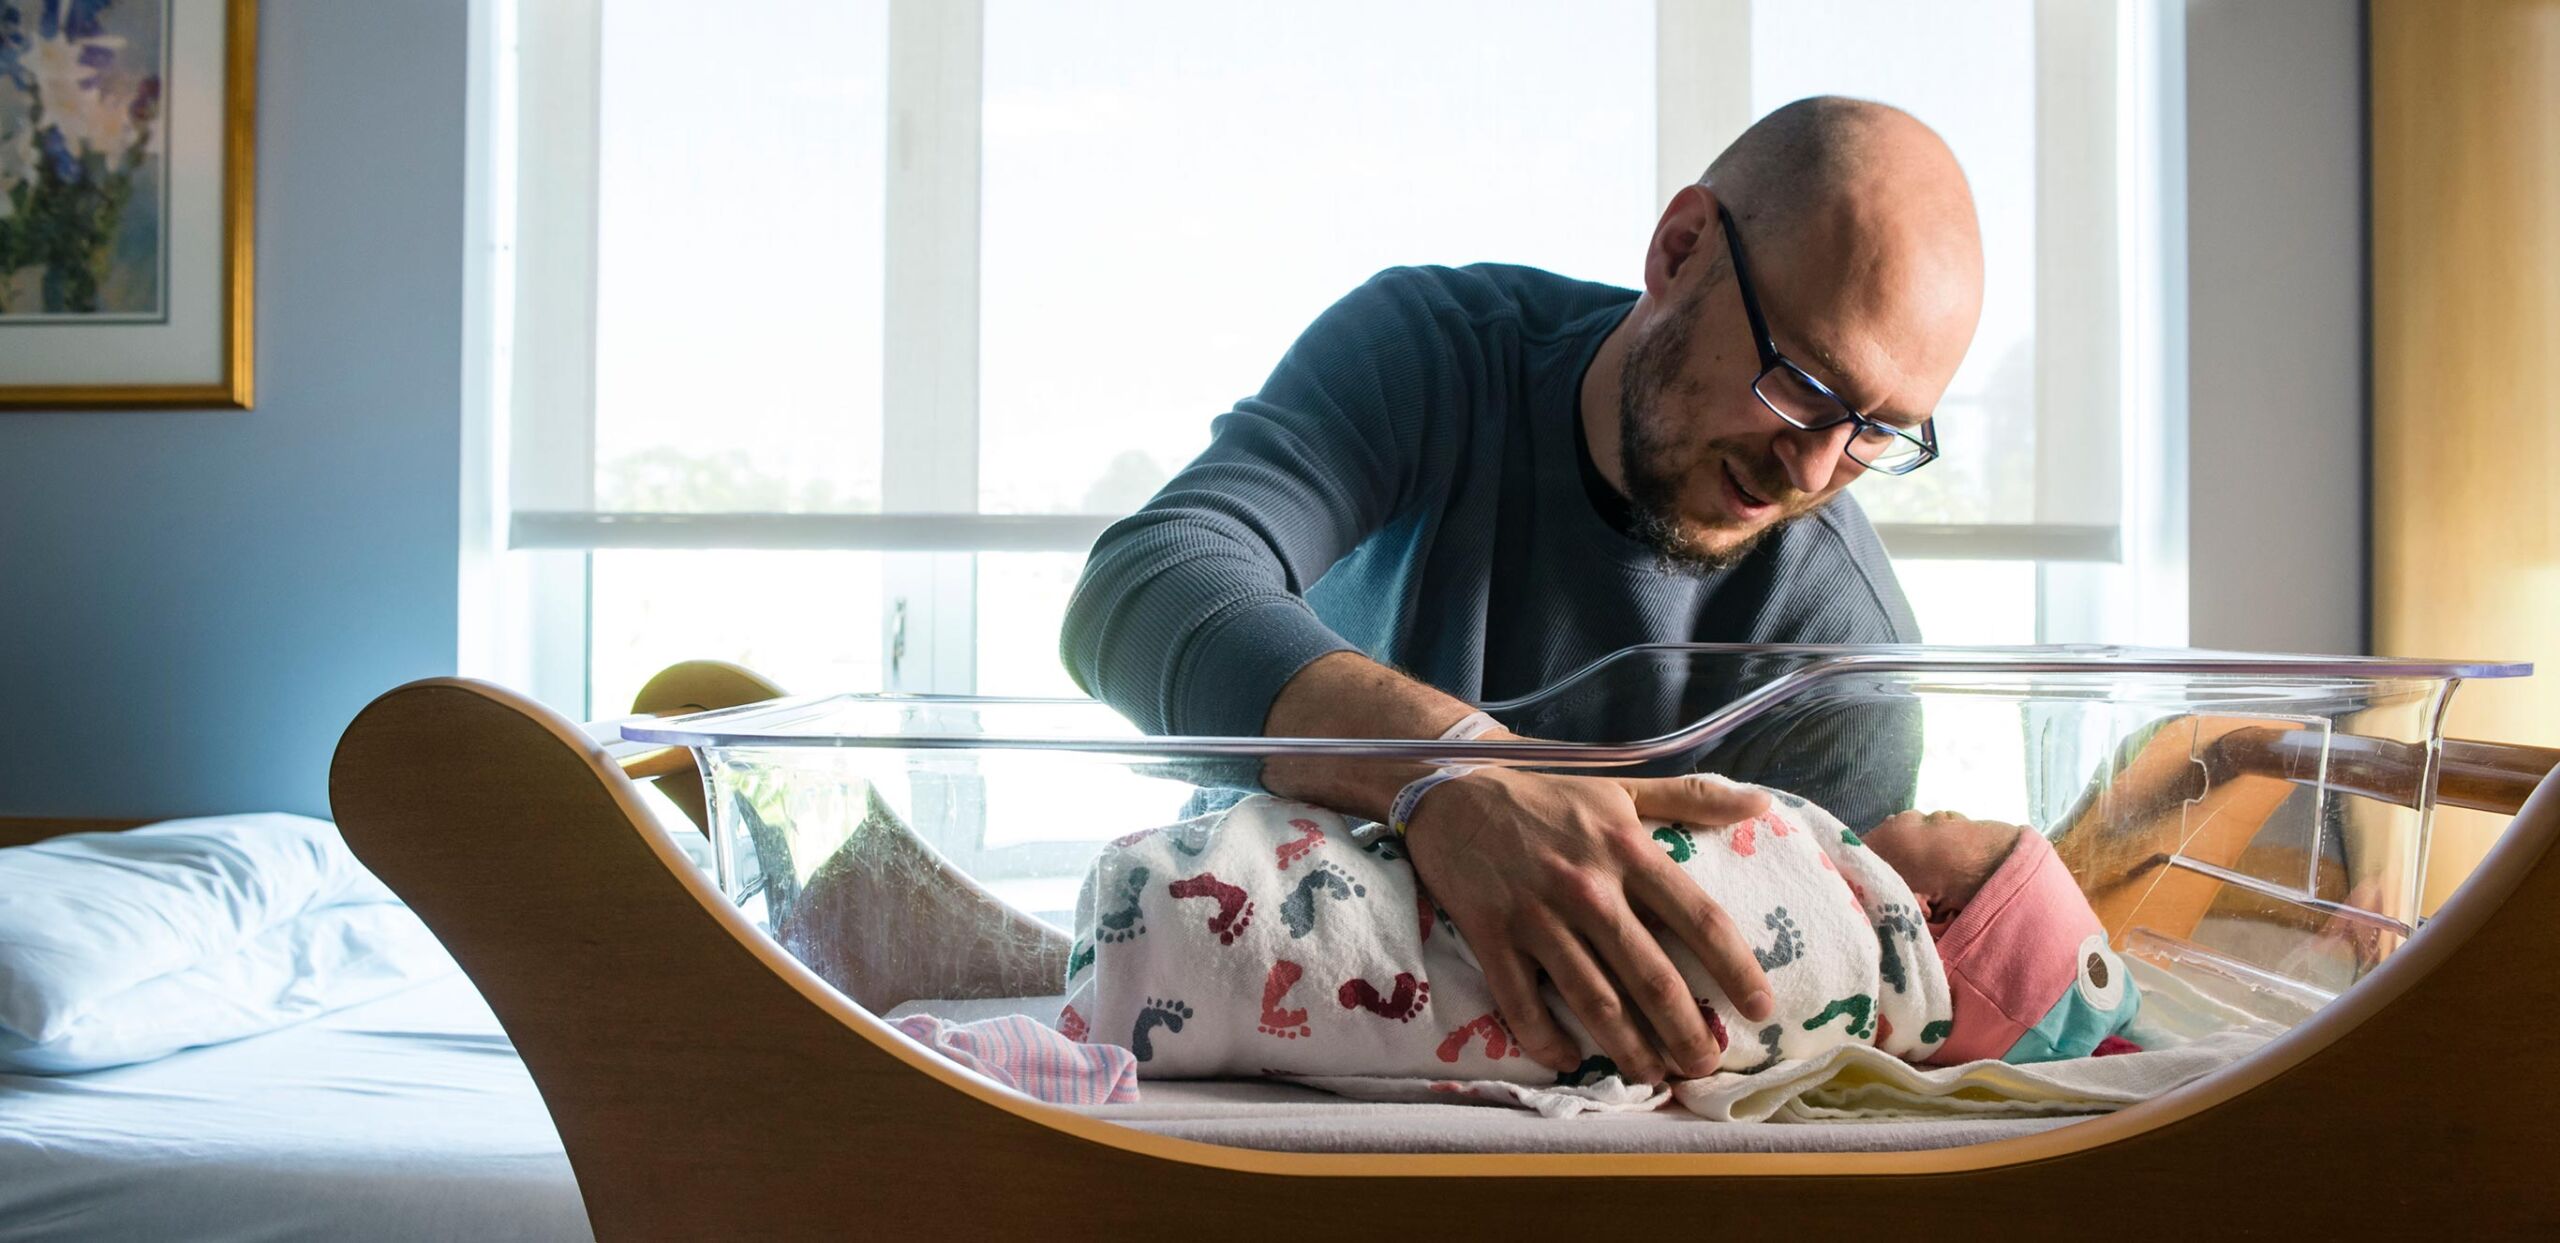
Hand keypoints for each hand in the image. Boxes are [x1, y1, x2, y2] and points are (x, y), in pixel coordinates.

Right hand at [1401, 767, 1776, 1082]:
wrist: (1453, 786)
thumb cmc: (1547, 793)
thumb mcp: (1623, 786)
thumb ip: (1692, 798)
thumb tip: (1762, 802)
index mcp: (1627, 850)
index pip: (1698, 918)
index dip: (1736, 968)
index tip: (1761, 1008)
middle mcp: (1588, 888)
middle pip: (1650, 975)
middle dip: (1685, 1030)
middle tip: (1707, 1065)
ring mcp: (1537, 916)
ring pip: (1593, 1000)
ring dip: (1628, 1048)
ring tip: (1655, 1077)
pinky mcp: (1491, 935)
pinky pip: (1521, 1002)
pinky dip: (1546, 1040)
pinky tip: (1569, 1061)